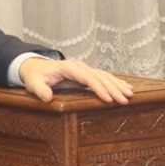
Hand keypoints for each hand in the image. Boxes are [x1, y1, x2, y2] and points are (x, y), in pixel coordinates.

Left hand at [19, 57, 133, 104]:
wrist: (36, 67)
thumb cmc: (35, 77)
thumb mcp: (34, 83)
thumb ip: (40, 90)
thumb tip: (48, 97)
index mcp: (68, 67)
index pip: (86, 77)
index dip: (98, 88)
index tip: (108, 99)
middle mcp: (79, 66)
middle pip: (99, 76)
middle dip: (113, 88)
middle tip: (125, 99)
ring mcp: (85, 69)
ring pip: (105, 76)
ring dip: (118, 85)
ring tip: (130, 94)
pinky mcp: (87, 73)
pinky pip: (104, 77)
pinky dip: (116, 82)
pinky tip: (126, 87)